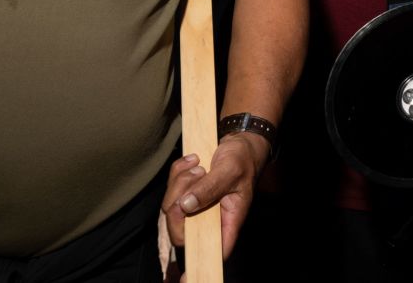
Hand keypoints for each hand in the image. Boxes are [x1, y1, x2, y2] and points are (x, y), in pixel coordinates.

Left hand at [163, 133, 268, 257]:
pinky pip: (170, 190)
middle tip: (196, 174)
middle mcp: (208, 219)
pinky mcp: (185, 194)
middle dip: (179, 199)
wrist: (239, 142)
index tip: (184, 280)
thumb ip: (210, 188)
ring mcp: (195, 208)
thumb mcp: (230, 170)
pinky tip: (192, 160)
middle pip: (181, 229)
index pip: (213, 251)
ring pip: (172, 208)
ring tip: (198, 164)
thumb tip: (186, 205)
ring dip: (180, 181)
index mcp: (227, 222)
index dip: (199, 264)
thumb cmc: (242, 159)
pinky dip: (177, 172)